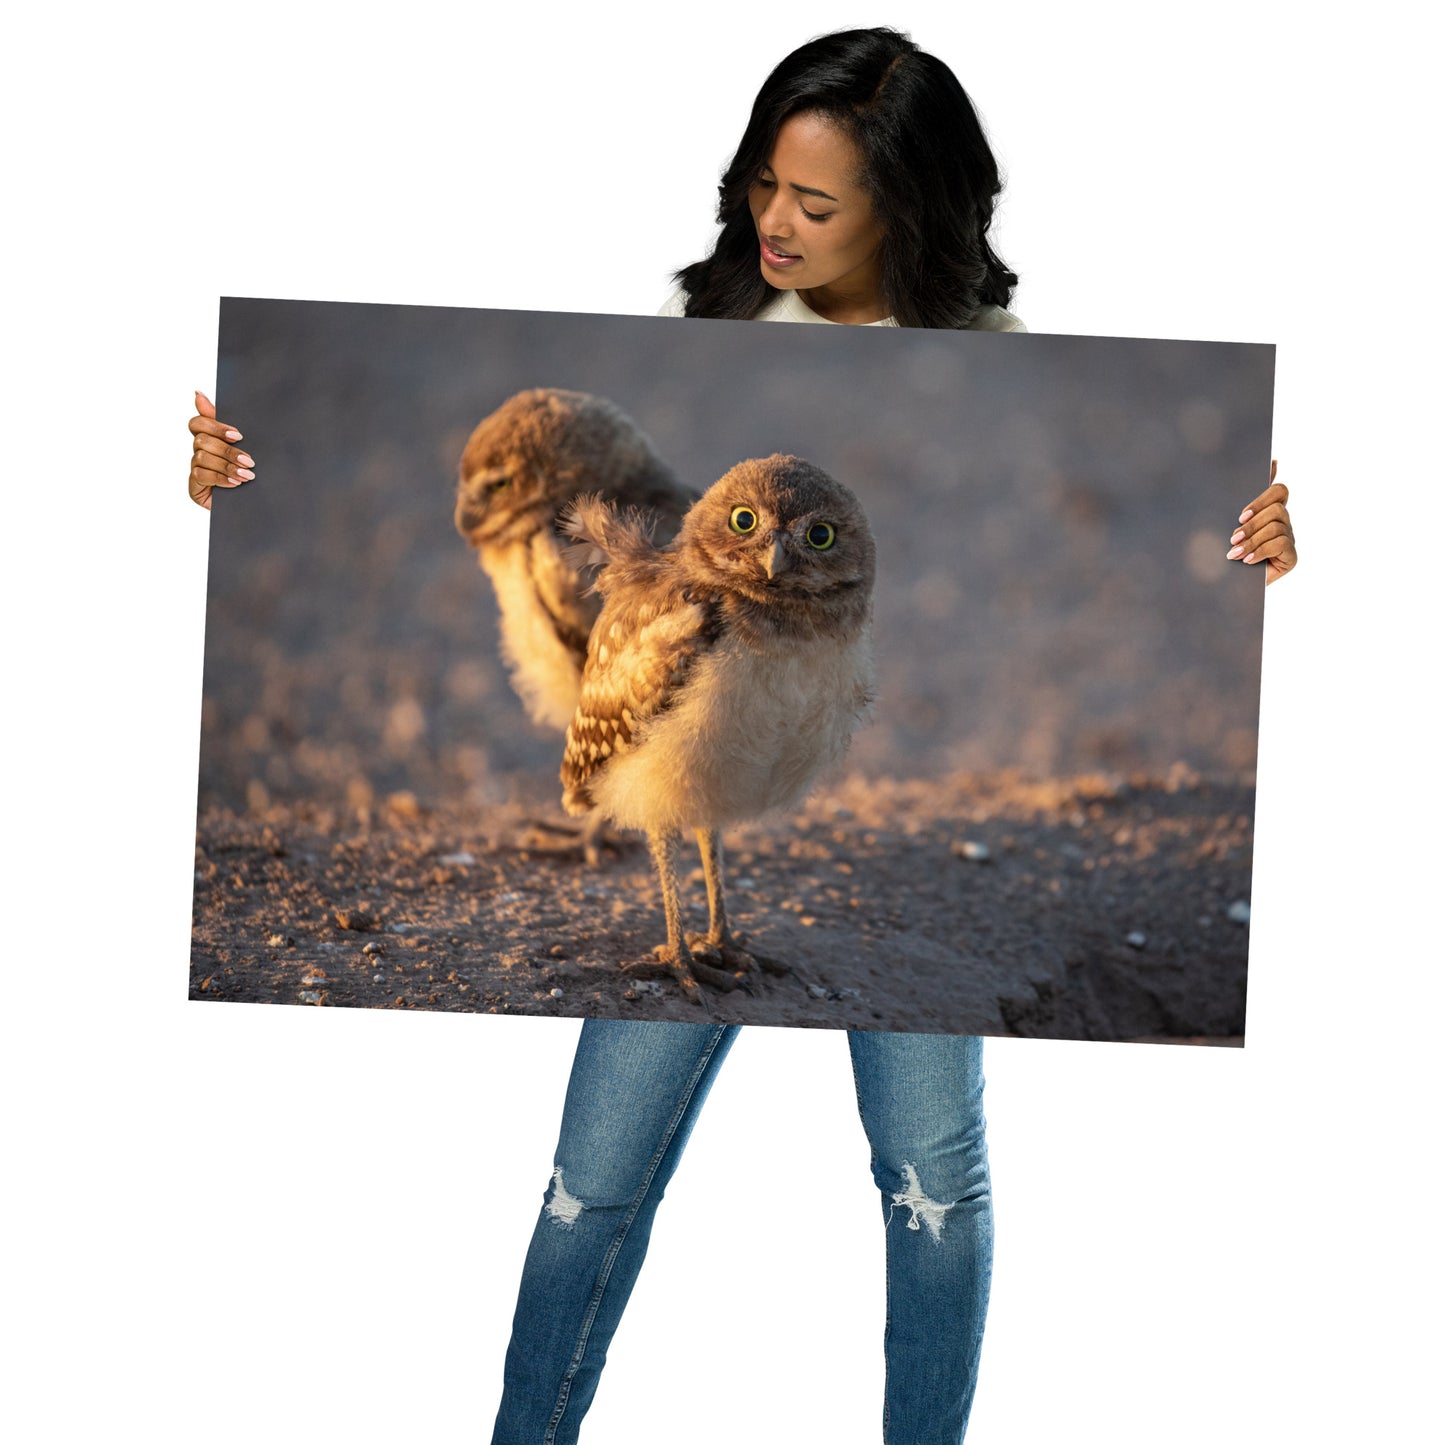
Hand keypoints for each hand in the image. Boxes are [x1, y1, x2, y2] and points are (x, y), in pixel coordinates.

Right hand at [188, 391, 253, 509]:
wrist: (254, 503)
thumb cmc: (248, 471)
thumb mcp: (245, 446)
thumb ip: (225, 423)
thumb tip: (197, 393)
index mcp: (209, 438)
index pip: (197, 423)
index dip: (215, 426)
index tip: (238, 435)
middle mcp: (199, 451)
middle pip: (202, 440)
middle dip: (228, 451)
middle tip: (249, 461)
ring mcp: (195, 469)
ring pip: (202, 457)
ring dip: (227, 466)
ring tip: (247, 475)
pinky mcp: (194, 487)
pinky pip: (201, 476)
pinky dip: (220, 478)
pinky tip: (235, 484)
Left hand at [1228, 460, 1295, 584]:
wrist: (1230, 586)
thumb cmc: (1229, 552)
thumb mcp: (1230, 526)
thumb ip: (1242, 502)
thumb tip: (1267, 465)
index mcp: (1270, 511)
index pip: (1279, 491)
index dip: (1262, 499)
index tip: (1241, 514)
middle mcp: (1283, 523)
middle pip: (1276, 510)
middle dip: (1251, 524)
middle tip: (1233, 537)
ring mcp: (1289, 539)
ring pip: (1276, 528)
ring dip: (1252, 540)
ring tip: (1234, 552)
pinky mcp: (1291, 557)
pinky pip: (1281, 544)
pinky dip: (1261, 551)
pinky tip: (1247, 560)